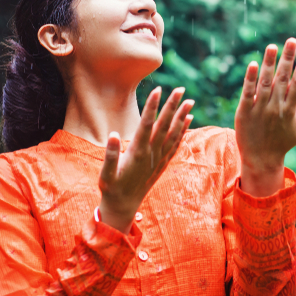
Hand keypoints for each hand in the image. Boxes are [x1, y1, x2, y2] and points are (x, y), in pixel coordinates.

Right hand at [98, 87, 193, 231]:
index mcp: (137, 152)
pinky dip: (183, 132)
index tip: (158, 90)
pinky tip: (189, 120)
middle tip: (181, 89)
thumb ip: (110, 155)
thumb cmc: (111, 188)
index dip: (152, 107)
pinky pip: (175, 144)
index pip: (146, 124)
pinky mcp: (162, 163)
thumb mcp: (105, 174)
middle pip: (164, 126)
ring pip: (173, 134)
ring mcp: (158, 158)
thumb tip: (113, 135)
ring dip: (182, 117)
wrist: (123, 206)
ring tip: (190, 101)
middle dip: (172, 106)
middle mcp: (151, 153)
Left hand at [235, 38, 295, 171]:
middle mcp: (275, 108)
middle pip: (282, 78)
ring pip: (265, 82)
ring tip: (273, 46)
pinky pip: (247, 92)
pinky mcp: (244, 111)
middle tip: (291, 40)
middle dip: (288, 58)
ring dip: (269, 63)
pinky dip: (250, 78)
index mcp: (290, 110)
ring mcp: (259, 109)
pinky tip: (254, 64)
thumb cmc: (282, 144)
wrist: (259, 160)